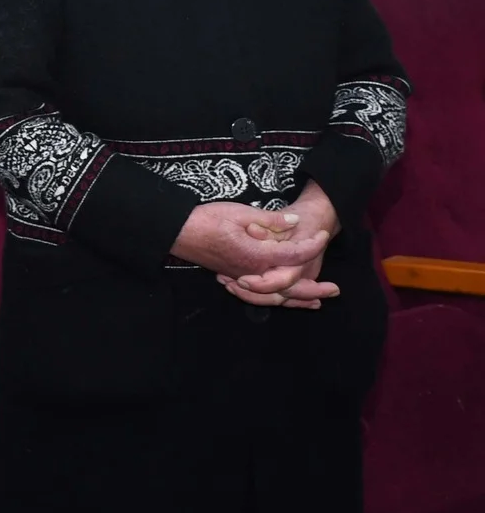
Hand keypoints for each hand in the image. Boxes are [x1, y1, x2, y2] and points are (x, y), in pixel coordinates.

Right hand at [174, 200, 330, 296]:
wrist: (177, 231)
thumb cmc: (205, 219)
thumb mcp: (238, 212)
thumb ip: (270, 219)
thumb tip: (295, 222)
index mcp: (256, 255)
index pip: (294, 254)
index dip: (311, 245)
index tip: (322, 235)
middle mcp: (252, 272)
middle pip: (291, 287)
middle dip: (314, 289)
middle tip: (334, 290)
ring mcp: (243, 277)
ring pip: (276, 296)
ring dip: (298, 299)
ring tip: (317, 301)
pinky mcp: (235, 278)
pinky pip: (262, 295)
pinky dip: (278, 299)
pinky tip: (286, 299)